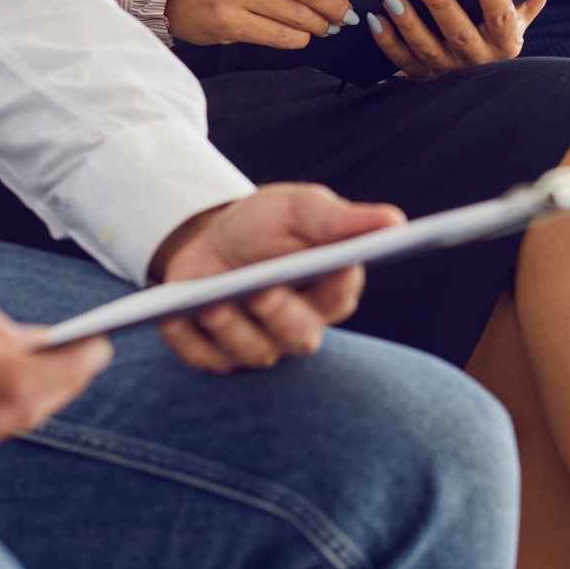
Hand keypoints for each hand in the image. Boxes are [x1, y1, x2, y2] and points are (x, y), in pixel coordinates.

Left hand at [150, 185, 404, 372]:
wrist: (210, 239)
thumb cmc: (267, 223)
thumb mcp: (300, 209)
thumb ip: (341, 220)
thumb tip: (395, 222)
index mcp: (330, 291)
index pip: (340, 295)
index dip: (335, 284)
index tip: (333, 264)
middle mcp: (300, 327)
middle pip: (300, 336)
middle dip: (280, 315)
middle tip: (260, 290)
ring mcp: (259, 345)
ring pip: (254, 353)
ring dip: (232, 329)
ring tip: (210, 303)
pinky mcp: (217, 355)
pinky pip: (204, 359)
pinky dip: (189, 339)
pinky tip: (174, 317)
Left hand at [365, 0, 551, 79]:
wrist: (481, 79)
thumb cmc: (496, 33)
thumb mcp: (519, 19)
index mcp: (506, 42)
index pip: (501, 18)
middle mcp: (479, 61)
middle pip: (460, 34)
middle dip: (441, 7)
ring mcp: (449, 72)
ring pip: (427, 49)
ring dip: (409, 23)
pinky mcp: (423, 77)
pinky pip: (403, 61)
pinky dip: (388, 41)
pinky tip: (377, 19)